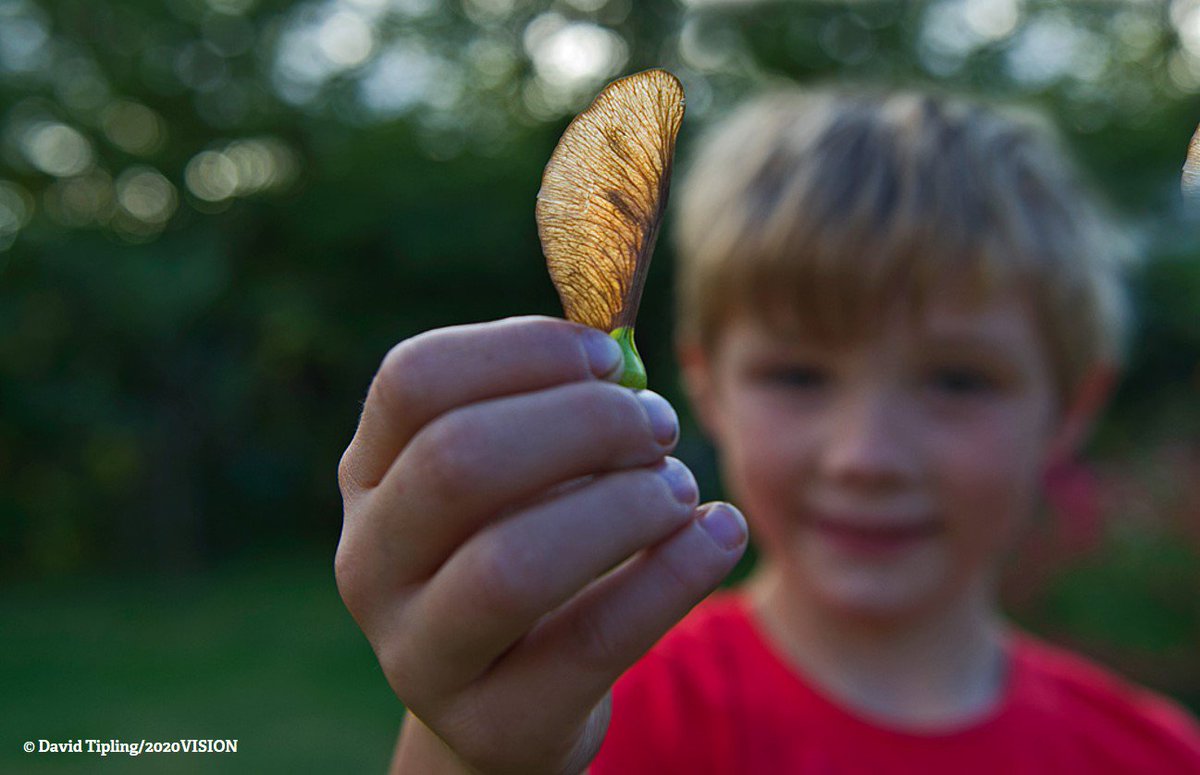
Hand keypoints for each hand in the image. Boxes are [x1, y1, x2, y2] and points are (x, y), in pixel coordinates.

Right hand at [336, 316, 747, 774]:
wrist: (509, 703)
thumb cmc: (527, 549)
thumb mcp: (518, 477)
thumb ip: (551, 407)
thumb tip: (616, 350)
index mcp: (371, 478)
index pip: (413, 381)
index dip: (522, 352)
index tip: (609, 357)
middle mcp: (370, 564)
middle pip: (459, 461)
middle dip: (584, 425)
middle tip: (658, 425)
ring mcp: (418, 654)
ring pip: (511, 564)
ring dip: (623, 507)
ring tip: (681, 489)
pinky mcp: (493, 724)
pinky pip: (592, 643)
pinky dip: (674, 576)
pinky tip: (719, 533)